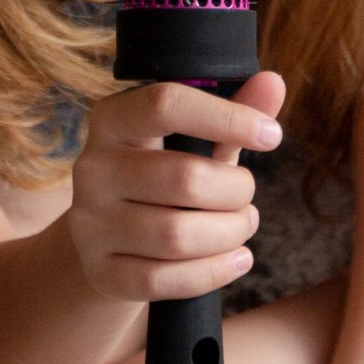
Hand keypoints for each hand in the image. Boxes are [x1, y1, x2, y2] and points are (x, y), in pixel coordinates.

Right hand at [65, 72, 285, 302]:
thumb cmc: (162, 175)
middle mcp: (93, 168)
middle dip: (236, 190)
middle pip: (185, 178)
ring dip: (230, 233)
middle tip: (246, 195)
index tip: (271, 135)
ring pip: (177, 235)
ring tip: (242, 225)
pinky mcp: (100, 271)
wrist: (110, 238)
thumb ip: (233, 111)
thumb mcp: (193, 140)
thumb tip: (273, 83)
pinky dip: (214, 271)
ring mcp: (90, 223)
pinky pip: (164, 279)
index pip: (168, 104)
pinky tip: (236, 259)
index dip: (227, 118)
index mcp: (112, 119)